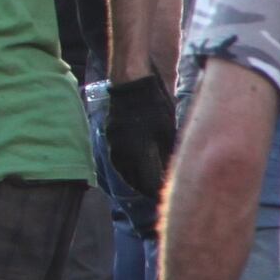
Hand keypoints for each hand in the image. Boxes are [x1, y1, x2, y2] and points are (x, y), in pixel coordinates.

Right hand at [102, 72, 175, 218]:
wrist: (131, 85)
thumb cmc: (155, 106)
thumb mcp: (168, 130)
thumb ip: (167, 154)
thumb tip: (170, 171)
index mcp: (139, 151)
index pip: (148, 182)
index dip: (157, 191)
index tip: (167, 194)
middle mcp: (123, 153)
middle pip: (134, 181)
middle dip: (146, 188)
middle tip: (157, 192)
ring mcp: (113, 146)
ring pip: (123, 172)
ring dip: (134, 181)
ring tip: (145, 186)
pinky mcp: (109, 139)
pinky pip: (117, 161)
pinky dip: (126, 170)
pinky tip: (133, 171)